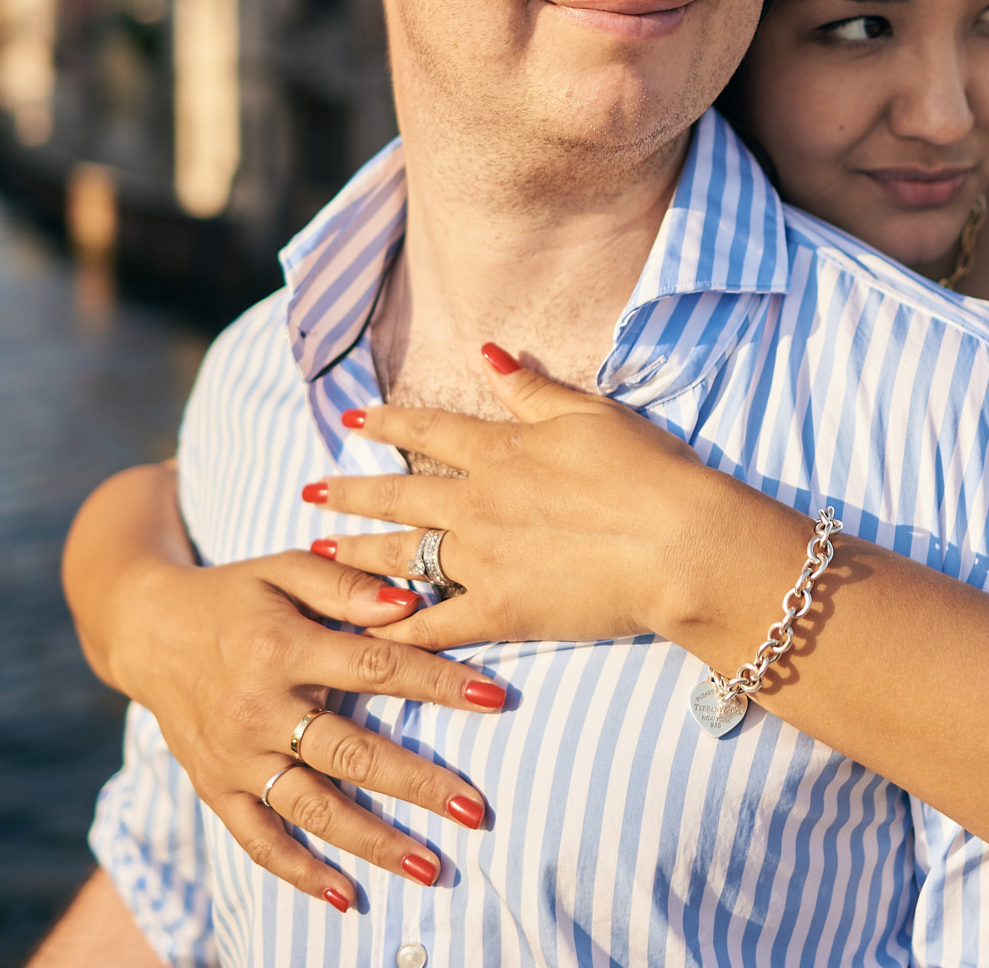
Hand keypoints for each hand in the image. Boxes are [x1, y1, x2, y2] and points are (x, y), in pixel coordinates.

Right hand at [105, 545, 506, 907]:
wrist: (146, 630)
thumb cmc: (233, 594)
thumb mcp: (284, 569)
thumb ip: (346, 587)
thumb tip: (412, 604)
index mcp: (282, 649)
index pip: (377, 668)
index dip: (439, 684)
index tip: (497, 699)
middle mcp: (259, 710)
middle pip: (352, 753)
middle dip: (419, 784)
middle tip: (476, 809)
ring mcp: (236, 757)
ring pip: (312, 807)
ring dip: (373, 841)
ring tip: (430, 866)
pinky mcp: (215, 788)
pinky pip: (259, 839)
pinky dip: (299, 873)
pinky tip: (346, 896)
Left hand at [305, 344, 808, 657]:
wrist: (680, 543)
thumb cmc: (649, 473)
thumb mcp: (592, 414)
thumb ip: (532, 388)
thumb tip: (488, 352)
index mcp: (502, 450)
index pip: (428, 430)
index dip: (387, 423)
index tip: (352, 420)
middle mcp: (479, 501)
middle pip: (398, 494)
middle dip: (349, 492)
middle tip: (308, 492)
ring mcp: (482, 558)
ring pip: (399, 555)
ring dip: (355, 554)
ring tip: (319, 555)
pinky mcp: (499, 610)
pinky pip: (433, 625)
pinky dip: (396, 632)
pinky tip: (363, 637)